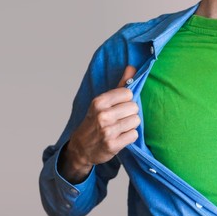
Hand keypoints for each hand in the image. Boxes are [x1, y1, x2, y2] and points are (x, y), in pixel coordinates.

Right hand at [58, 66, 138, 182]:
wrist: (81, 148)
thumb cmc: (94, 122)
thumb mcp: (102, 102)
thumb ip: (120, 84)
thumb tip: (132, 67)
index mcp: (99, 101)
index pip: (128, 93)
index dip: (127, 100)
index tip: (119, 106)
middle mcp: (102, 115)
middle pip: (134, 107)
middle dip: (129, 113)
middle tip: (119, 119)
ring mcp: (107, 131)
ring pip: (136, 121)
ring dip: (130, 125)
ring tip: (119, 128)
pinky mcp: (113, 145)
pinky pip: (134, 135)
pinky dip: (129, 137)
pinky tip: (120, 137)